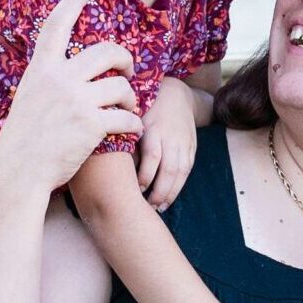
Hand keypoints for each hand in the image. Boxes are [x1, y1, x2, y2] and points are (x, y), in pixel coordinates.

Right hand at [1, 0, 142, 189]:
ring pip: (121, 86)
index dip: (75, 0)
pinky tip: (132, 129)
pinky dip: (134, 124)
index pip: (58, 24)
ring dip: (132, 98)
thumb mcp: (29, 98)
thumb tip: (70, 69)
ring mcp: (75, 101)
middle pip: (107, 52)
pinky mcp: (91, 125)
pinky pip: (127, 117)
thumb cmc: (23, 141)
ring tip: (130, 107)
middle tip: (128, 72)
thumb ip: (50, 81)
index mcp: (41, 69)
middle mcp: (59, 78)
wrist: (19, 172)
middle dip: (125, 59)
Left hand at [137, 78, 197, 210]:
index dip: (145, 176)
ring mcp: (184, 143)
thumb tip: (110, 163)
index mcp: (155, 128)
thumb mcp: (133, 116)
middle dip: (158, 191)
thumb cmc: (146, 107)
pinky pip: (187, 170)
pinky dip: (178, 186)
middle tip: (145, 206)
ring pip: (181, 173)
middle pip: (169, 169)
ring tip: (158, 208)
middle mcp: (172, 137)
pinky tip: (168, 199)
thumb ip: (125, 137)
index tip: (135, 189)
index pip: (152, 156)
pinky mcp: (192, 148)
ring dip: (170, 193)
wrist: (177, 95)